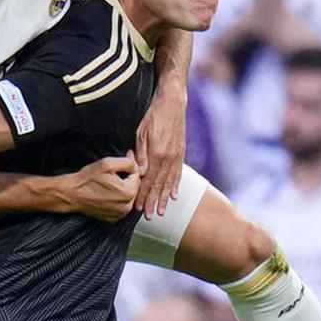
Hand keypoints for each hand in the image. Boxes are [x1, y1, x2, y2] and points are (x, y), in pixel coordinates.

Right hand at [63, 153, 139, 221]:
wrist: (72, 194)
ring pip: (128, 196)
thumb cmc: (87, 180)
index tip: (123, 160)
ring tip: (110, 182)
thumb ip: (127, 162)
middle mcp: (126, 206)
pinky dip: (117, 199)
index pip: (137, 174)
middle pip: (134, 186)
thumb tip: (136, 162)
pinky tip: (107, 192)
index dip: (130, 165)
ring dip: (123, 188)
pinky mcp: (112, 218)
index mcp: (128, 193)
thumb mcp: (108, 164)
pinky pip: (121, 206)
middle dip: (127, 177)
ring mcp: (119, 214)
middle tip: (114, 172)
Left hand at [135, 87, 186, 217]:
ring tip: (163, 211)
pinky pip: (178, 173)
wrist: (173, 104)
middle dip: (154, 202)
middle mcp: (168, 158)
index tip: (139, 208)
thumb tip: (140, 173)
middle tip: (150, 217)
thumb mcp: (141, 133)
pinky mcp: (181, 153)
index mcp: (157, 154)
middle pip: (159, 185)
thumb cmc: (153, 116)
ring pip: (170, 182)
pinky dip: (176, 185)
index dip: (143, 195)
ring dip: (165, 198)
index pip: (148, 180)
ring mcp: (176, 156)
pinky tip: (174, 195)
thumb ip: (141, 154)